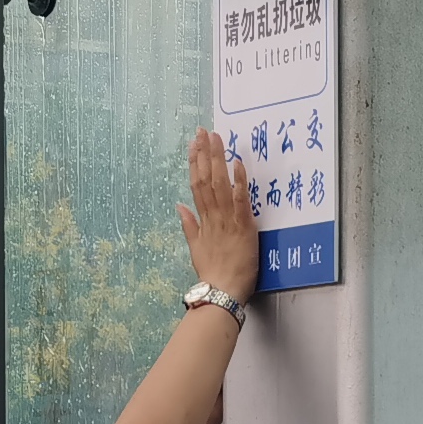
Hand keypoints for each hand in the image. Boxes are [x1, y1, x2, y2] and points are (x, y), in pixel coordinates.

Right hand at [178, 126, 260, 303]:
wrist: (222, 292)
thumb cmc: (212, 273)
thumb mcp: (196, 248)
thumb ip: (188, 225)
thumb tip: (178, 206)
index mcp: (203, 220)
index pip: (196, 185)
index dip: (195, 163)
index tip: (193, 144)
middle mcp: (212, 216)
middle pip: (205, 179)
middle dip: (204, 153)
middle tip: (203, 131)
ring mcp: (227, 220)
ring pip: (219, 185)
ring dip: (218, 160)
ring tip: (217, 138)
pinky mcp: (244, 227)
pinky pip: (240, 201)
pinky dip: (238, 182)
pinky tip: (238, 163)